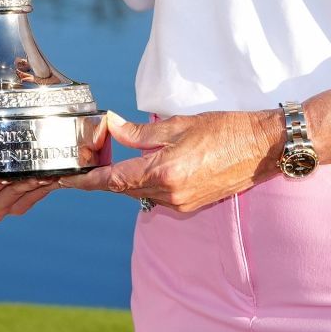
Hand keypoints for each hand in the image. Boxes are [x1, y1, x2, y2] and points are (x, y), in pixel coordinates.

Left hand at [58, 111, 279, 213]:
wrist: (262, 148)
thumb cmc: (225, 130)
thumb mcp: (177, 125)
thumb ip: (140, 133)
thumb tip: (112, 128)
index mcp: (164, 172)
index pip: (114, 180)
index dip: (87, 181)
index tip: (68, 180)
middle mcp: (171, 194)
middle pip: (123, 189)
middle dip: (105, 177)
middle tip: (90, 159)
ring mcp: (182, 203)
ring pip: (140, 194)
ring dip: (126, 180)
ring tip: (114, 160)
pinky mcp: (191, 206)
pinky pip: (157, 197)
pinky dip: (146, 184)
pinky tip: (145, 167)